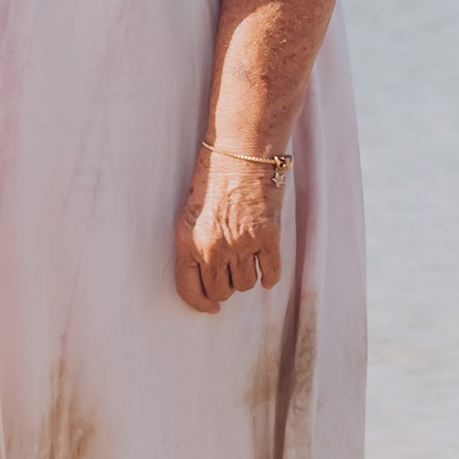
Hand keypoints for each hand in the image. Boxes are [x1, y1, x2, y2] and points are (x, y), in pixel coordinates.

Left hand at [174, 146, 285, 313]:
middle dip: (225, 287)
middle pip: (221, 291)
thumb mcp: (191, 210)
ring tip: (247, 261)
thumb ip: (195, 242)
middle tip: (230, 274)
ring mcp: (242, 244)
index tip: (210, 308)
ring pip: (246, 285)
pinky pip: (270, 273)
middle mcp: (213, 248)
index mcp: (188, 240)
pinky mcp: (268, 238)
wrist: (243, 150)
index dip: (200, 303)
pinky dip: (270, 276)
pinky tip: (268, 271)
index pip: (189, 289)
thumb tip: (207, 274)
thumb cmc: (215, 175)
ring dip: (247, 278)